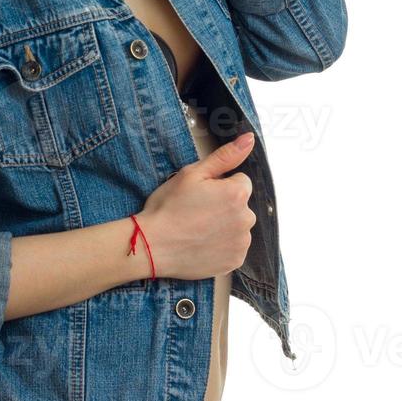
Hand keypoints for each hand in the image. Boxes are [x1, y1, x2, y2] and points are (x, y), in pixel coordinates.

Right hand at [136, 132, 257, 280]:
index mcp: (237, 193)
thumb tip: (249, 139)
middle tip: (197, 212)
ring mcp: (241, 243)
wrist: (152, 245)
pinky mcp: (234, 261)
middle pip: (241, 205)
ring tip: (198, 229)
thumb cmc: (169, 207)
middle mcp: (246, 219)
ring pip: (238, 226)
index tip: (202, 194)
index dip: (220, 186)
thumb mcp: (193, 173)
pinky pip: (234, 247)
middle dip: (225, 205)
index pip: (240, 182)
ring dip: (224, 226)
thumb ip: (225, 156)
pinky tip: (202, 243)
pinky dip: (222, 245)